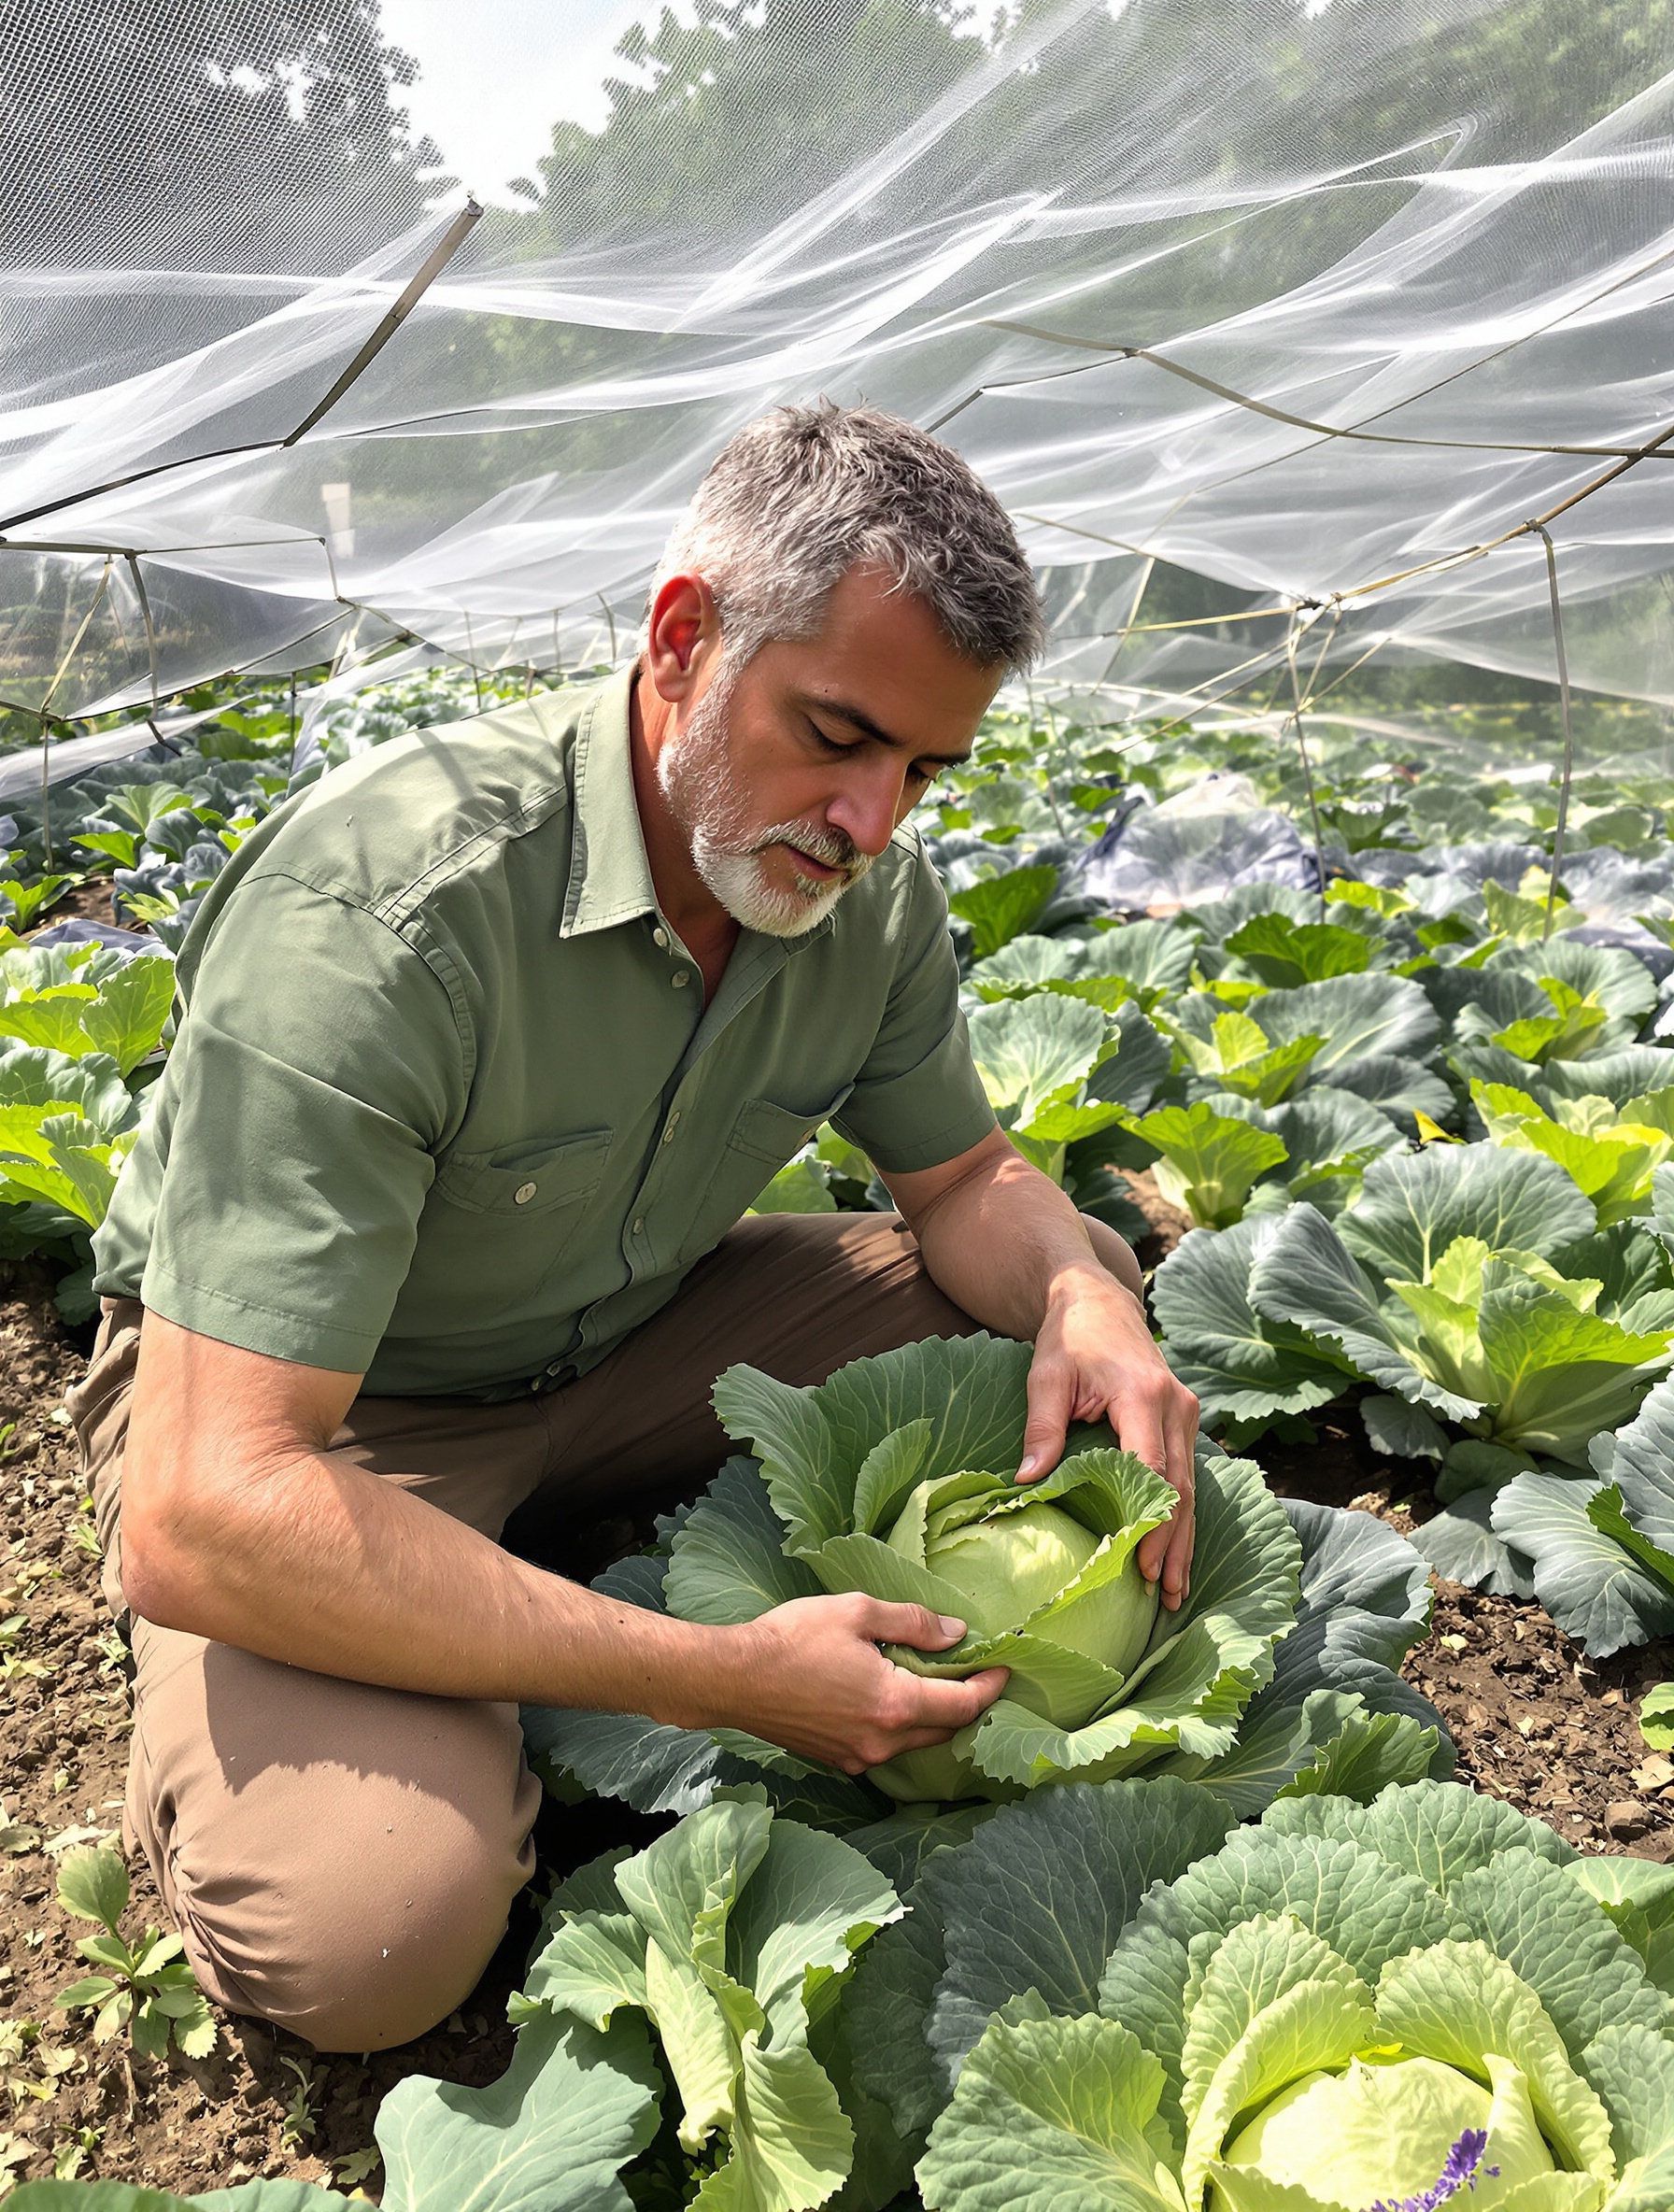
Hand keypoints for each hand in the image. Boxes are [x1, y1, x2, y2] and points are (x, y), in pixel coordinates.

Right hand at [715, 1595, 1009, 1774]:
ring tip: (936, 1684)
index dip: (989, 1688)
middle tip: (976, 1676)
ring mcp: (859, 1757)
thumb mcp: (857, 1612)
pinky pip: (885, 1747)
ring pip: (915, 1742)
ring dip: (932, 1717)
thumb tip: (956, 1632)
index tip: (1003, 1669)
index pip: (963, 1705)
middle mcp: (883, 1741)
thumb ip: (913, 1622)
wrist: (734, 1679)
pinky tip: (892, 1701)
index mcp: (895, 1704)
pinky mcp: (838, 1760)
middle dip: (967, 1704)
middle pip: (944, 1729)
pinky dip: (900, 1727)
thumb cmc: (792, 1638)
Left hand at [1017, 1267, 1199, 1609]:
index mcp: (1143, 1394)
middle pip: (1180, 1486)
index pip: (1151, 1467)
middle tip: (1160, 1593)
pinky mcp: (1183, 1417)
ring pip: (1190, 1485)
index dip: (1149, 1518)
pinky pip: (1186, 1473)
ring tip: (1175, 1590)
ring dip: (1183, 1538)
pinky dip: (1182, 1515)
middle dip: (1171, 1542)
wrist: (1097, 1300)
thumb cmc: (1068, 1338)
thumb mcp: (1045, 1377)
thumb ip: (1042, 1429)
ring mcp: (1185, 1411)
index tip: (1139, 1561)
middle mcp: (1175, 1404)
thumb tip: (1025, 1481)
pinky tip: (1176, 1553)